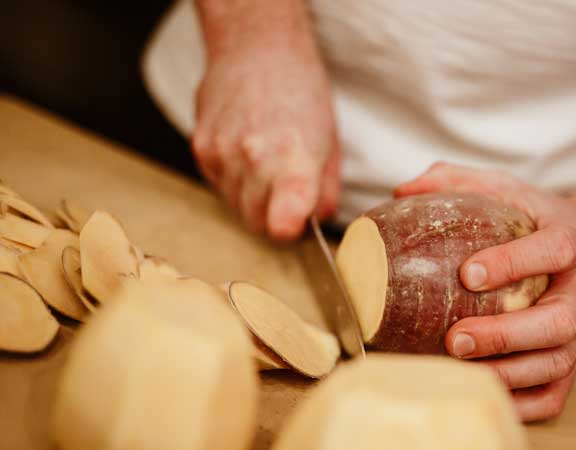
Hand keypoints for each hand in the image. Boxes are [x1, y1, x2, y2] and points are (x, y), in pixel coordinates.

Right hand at [192, 38, 338, 239]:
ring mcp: (222, 155)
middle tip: (288, 190)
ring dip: (252, 198)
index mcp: (293, 160)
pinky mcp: (201, 149)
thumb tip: (317, 223)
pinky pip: (219, 186)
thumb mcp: (330, 142)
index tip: (296, 224)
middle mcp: (253, 160)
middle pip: (258, 225)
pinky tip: (246, 152)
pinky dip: (234, 180)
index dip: (289, 232)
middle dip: (274, 217)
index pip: (280, 224)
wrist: (257, 46)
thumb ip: (326, 191)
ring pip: (236, 208)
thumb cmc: (301, 92)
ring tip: (266, 163)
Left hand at [395, 162, 575, 420]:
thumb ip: (461, 182)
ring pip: (554, 364)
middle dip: (505, 335)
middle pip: (557, 323)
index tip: (467, 273)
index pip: (553, 251)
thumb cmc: (543, 223)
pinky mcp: (575, 366)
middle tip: (455, 338)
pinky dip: (518, 405)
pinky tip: (477, 395)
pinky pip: (552, 397)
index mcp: (571, 243)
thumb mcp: (511, 190)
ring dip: (506, 373)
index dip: (513, 263)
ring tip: (456, 369)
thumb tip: (403, 190)